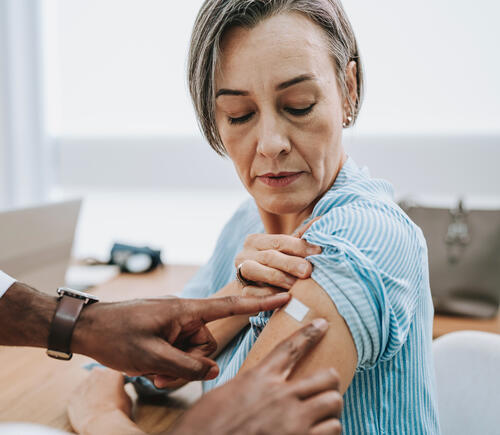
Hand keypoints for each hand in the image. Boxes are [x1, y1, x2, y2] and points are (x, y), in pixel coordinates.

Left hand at [68, 368, 137, 434]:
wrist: (101, 423)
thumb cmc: (118, 411)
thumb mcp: (127, 398)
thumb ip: (121, 390)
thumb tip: (118, 391)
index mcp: (113, 372)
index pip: (115, 372)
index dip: (115, 381)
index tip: (116, 388)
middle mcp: (98, 373)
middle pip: (99, 374)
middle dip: (101, 382)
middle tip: (105, 395)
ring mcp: (84, 383)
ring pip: (87, 384)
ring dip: (91, 390)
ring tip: (95, 404)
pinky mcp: (74, 394)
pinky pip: (78, 394)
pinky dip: (81, 400)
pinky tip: (86, 409)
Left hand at [73, 293, 290, 380]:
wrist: (85, 328)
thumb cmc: (116, 336)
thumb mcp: (152, 356)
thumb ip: (187, 365)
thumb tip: (214, 370)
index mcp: (185, 311)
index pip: (228, 305)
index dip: (258, 302)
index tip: (283, 296)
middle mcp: (183, 316)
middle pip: (206, 345)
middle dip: (187, 365)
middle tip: (160, 375)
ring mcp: (173, 325)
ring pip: (191, 353)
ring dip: (174, 369)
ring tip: (150, 372)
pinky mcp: (165, 333)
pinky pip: (178, 352)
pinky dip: (167, 365)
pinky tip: (148, 368)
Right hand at [170, 319, 341, 434]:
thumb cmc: (207, 425)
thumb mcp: (226, 394)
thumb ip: (251, 386)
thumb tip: (264, 383)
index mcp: (260, 379)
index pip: (291, 348)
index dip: (309, 334)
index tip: (322, 325)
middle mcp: (281, 396)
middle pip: (326, 377)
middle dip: (329, 382)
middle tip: (325, 388)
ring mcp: (293, 422)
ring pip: (334, 405)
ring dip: (330, 410)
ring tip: (321, 415)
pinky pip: (332, 432)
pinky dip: (327, 431)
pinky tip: (317, 432)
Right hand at [235, 217, 320, 295]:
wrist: (256, 289)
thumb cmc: (276, 266)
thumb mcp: (286, 251)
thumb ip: (301, 238)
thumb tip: (322, 219)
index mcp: (256, 240)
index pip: (279, 240)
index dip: (299, 246)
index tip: (318, 251)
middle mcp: (244, 254)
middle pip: (269, 256)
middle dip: (290, 263)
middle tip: (307, 270)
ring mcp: (240, 272)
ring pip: (254, 270)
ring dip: (278, 278)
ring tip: (296, 285)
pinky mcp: (240, 291)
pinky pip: (252, 292)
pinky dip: (268, 295)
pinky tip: (284, 298)